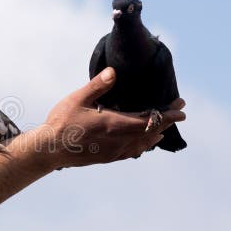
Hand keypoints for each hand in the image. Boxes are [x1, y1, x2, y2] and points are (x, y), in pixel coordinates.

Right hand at [35, 67, 185, 168]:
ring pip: (143, 144)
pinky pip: (132, 152)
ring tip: (164, 126)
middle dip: (166, 121)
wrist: (49, 150)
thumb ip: (97, 86)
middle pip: (150, 132)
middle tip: (178, 111)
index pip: (150, 120)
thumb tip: (114, 72)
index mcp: (114, 124)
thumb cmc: (61, 122)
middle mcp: (118, 140)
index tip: (181, 108)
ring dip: (156, 134)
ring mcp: (114, 151)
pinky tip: (143, 143)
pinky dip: (143, 145)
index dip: (168, 114)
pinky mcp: (107, 158)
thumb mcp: (77, 99)